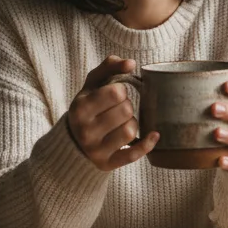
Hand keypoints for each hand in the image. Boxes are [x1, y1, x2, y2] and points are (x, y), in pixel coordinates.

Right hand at [66, 55, 159, 170]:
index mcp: (80, 107)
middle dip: (127, 106)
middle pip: (126, 111)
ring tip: (122, 122)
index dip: (121, 91)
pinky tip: (154, 135)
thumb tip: (131, 63)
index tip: (115, 94)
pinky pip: (133, 154)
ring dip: (133, 123)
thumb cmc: (89, 105)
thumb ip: (110, 66)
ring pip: (131, 131)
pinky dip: (147, 144)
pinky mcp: (107, 164)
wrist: (73, 140)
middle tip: (118, 109)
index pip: (116, 92)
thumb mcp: (93, 83)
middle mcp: (85, 130)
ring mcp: (95, 150)